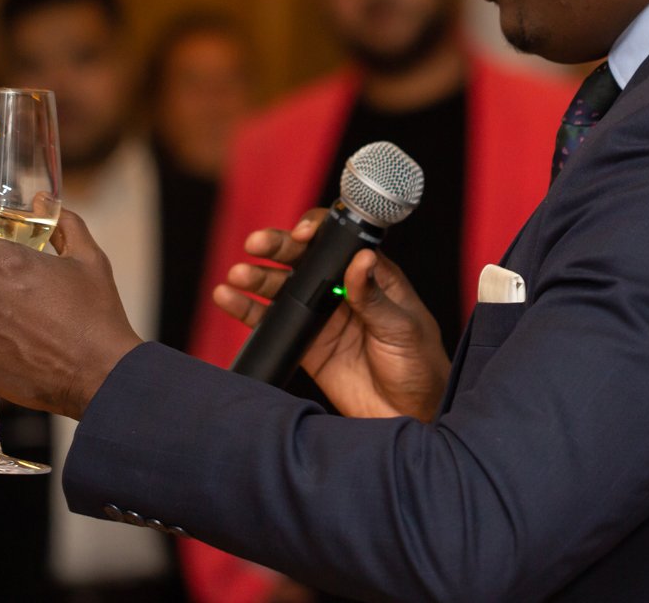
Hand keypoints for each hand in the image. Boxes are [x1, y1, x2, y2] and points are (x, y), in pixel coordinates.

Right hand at [213, 209, 449, 421]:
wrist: (410, 415)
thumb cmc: (420, 365)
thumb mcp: (403, 327)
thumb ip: (374, 297)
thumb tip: (361, 258)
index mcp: (373, 276)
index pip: (340, 242)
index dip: (317, 232)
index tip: (301, 234)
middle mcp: (343, 290)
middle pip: (305, 259)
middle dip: (279, 248)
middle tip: (256, 244)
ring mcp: (322, 317)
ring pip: (284, 288)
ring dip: (258, 278)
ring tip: (237, 276)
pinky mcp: (306, 345)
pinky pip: (273, 323)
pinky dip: (248, 311)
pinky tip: (228, 299)